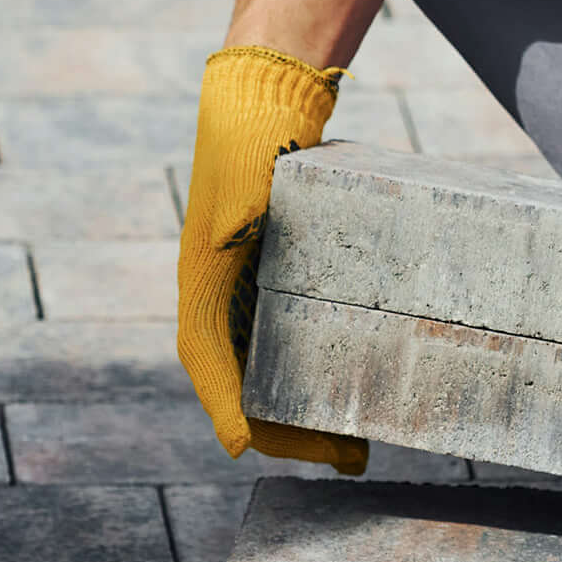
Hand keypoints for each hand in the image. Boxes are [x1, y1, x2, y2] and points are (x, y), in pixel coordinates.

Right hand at [174, 46, 370, 474]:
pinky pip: (285, 348)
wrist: (261, 101)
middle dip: (287, 429)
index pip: (206, 358)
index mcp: (203, 280)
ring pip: (265, 372)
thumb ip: (235, 214)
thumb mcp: (244, 182)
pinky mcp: (271, 284)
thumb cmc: (250, 142)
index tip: (243, 449)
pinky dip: (310, 379)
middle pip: (243, 382)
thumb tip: (226, 241)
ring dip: (304, 413)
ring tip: (358, 446)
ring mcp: (244, 293)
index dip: (225, 407)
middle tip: (348, 459)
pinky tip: (350, 392)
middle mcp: (217, 296)